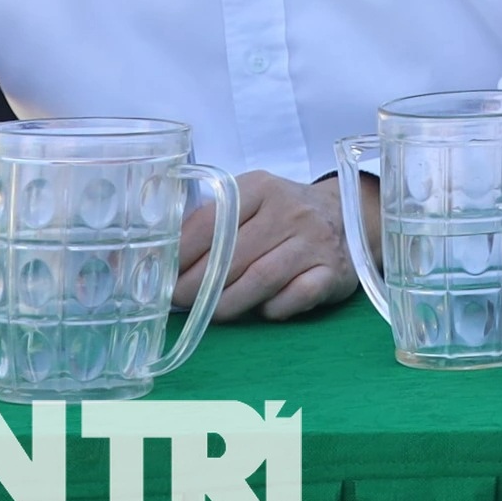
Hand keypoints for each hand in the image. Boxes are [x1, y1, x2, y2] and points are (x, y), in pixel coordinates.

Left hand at [179, 169, 361, 321]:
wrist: (347, 216)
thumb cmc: (281, 215)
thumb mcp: (248, 202)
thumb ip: (209, 222)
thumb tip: (153, 258)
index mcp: (262, 188)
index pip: (212, 222)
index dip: (181, 254)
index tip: (162, 275)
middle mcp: (291, 211)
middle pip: (233, 257)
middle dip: (197, 287)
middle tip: (179, 301)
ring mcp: (315, 242)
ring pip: (260, 280)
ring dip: (227, 303)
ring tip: (209, 312)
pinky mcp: (333, 272)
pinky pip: (294, 298)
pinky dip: (271, 309)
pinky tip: (261, 308)